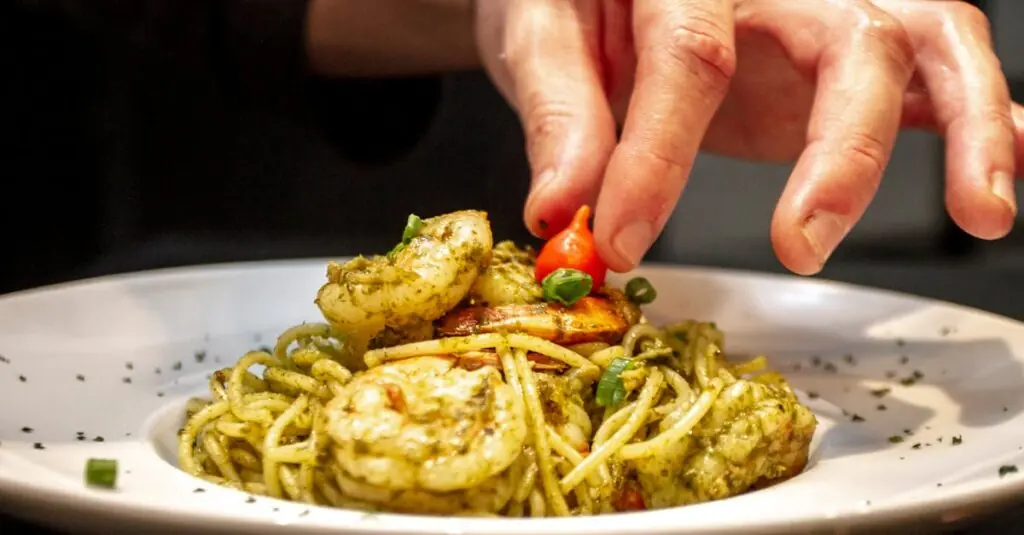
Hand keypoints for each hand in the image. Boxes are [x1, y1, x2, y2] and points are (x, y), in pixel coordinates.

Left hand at [476, 0, 1023, 274]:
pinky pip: (934, 70)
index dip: (655, 156)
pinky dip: (978, 118)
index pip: (691, 56)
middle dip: (839, 152)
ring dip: (970, 126)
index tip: (620, 236)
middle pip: (851, 40)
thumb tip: (563, 206)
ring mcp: (827, 8)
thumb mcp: (542, 37)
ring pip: (929, 40)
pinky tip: (995, 170)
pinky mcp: (849, 49)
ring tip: (981, 209)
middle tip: (802, 244)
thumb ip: (561, 114)